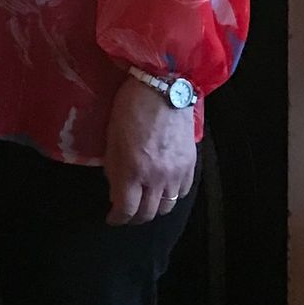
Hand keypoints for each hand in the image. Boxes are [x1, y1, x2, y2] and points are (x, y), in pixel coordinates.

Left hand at [103, 77, 197, 225]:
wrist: (163, 86)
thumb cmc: (130, 107)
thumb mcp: (112, 138)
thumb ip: (114, 170)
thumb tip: (116, 193)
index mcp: (133, 169)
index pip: (126, 210)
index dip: (117, 219)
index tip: (112, 218)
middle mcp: (157, 176)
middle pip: (148, 214)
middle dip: (134, 218)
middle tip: (127, 213)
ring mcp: (177, 172)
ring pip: (168, 207)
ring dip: (154, 209)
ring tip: (145, 203)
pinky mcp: (191, 164)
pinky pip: (183, 192)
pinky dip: (172, 196)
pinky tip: (163, 190)